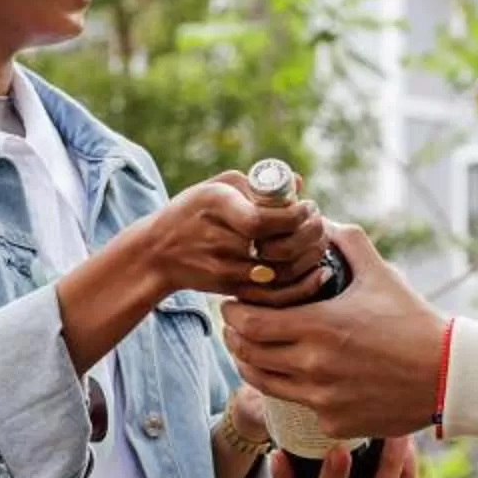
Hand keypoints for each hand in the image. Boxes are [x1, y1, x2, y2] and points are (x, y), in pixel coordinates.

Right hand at [127, 173, 331, 307]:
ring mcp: (224, 268)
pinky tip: (316, 270)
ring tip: (319, 241)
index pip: (263, 219)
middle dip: (310, 235)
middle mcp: (218, 238)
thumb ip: (256, 183)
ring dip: (310, 257)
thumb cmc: (192, 212)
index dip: (294, 216)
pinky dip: (302, 284)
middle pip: (278, 248)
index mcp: (215, 204)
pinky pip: (274, 294)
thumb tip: (299, 183)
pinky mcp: (230, 288)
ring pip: (281, 273)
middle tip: (319, 223)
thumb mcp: (215, 187)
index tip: (308, 207)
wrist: (158, 253)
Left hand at [223, 225, 448, 440]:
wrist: (449, 376)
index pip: (248, 323)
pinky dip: (293, 389)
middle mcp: (313, 366)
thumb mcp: (382, 275)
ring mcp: (321, 399)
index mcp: (319, 327)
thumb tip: (323, 220)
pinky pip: (298, 405)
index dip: (231, 313)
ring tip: (253, 351)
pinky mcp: (333, 422)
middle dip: (234, 338)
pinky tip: (299, 375)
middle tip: (235, 326)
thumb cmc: (415, 322)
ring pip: (264, 384)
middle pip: (247, 355)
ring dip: (252, 365)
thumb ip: (349, 242)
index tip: (230, 304)